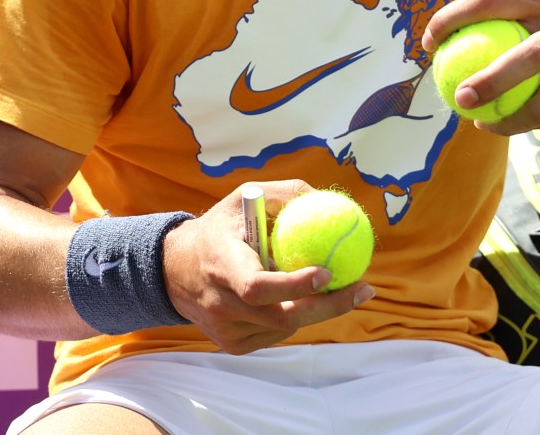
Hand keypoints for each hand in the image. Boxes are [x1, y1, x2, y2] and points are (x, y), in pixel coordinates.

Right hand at [162, 181, 374, 353]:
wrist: (176, 268)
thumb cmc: (221, 227)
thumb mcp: (245, 198)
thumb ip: (285, 195)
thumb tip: (329, 200)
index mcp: (222, 265)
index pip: (257, 286)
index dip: (294, 285)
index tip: (327, 272)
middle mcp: (220, 303)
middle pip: (281, 317)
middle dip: (328, 306)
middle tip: (363, 289)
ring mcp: (225, 329)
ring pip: (285, 327)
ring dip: (313, 308)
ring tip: (332, 286)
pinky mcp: (231, 344)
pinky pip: (276, 335)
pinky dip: (293, 317)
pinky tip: (296, 299)